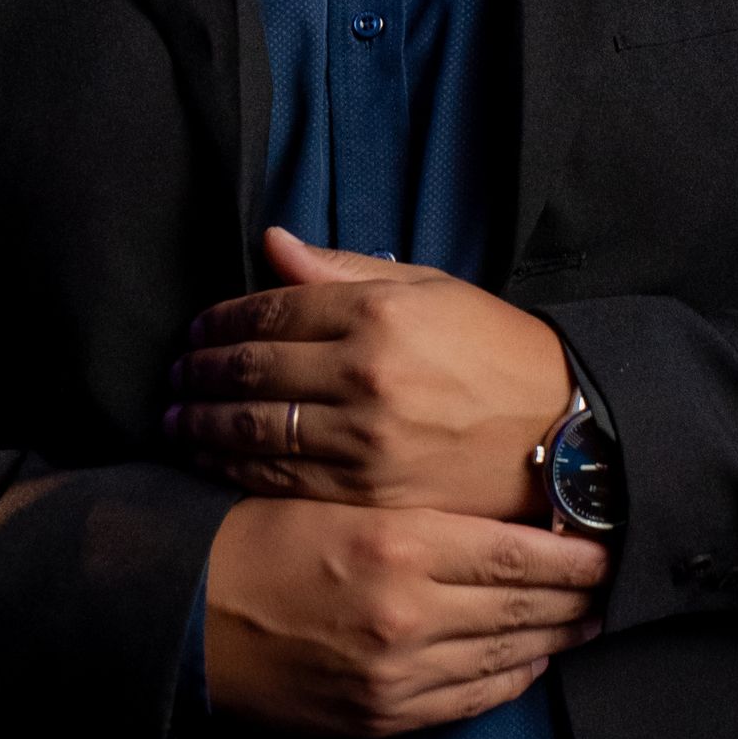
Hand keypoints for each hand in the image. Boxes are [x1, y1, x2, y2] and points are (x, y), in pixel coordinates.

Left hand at [166, 226, 573, 521]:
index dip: (221, 319)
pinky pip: (279, 480)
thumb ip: (344, 270)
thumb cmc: (495, 351)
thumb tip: (272, 244)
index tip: (198, 329)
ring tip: (175, 418)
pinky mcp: (369, 494)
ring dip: (199, 423)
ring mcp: (364, 441)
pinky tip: (209, 459)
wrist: (563, 432)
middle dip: (197, 372)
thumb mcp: (429, 289)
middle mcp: (364, 375)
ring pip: (251, 429)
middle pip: (249, 370)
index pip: (269, 310)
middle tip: (174, 374)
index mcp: (379, 314)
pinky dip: (232, 468)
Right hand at [202, 496, 609, 737]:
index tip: (606, 543)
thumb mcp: (332, 493)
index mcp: (397, 543)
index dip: (571, 552)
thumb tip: (491, 501)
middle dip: (576, 597)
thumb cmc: (253, 537)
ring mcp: (397, 675)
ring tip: (587, 621)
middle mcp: (407, 614)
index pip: (515, 551)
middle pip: (522, 606)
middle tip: (614, 584)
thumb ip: (410, 498)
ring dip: (553, 639)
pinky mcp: (380, 716)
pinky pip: (468, 701)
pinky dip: (509, 681)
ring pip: (504, 656)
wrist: (183, 616)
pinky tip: (530, 662)